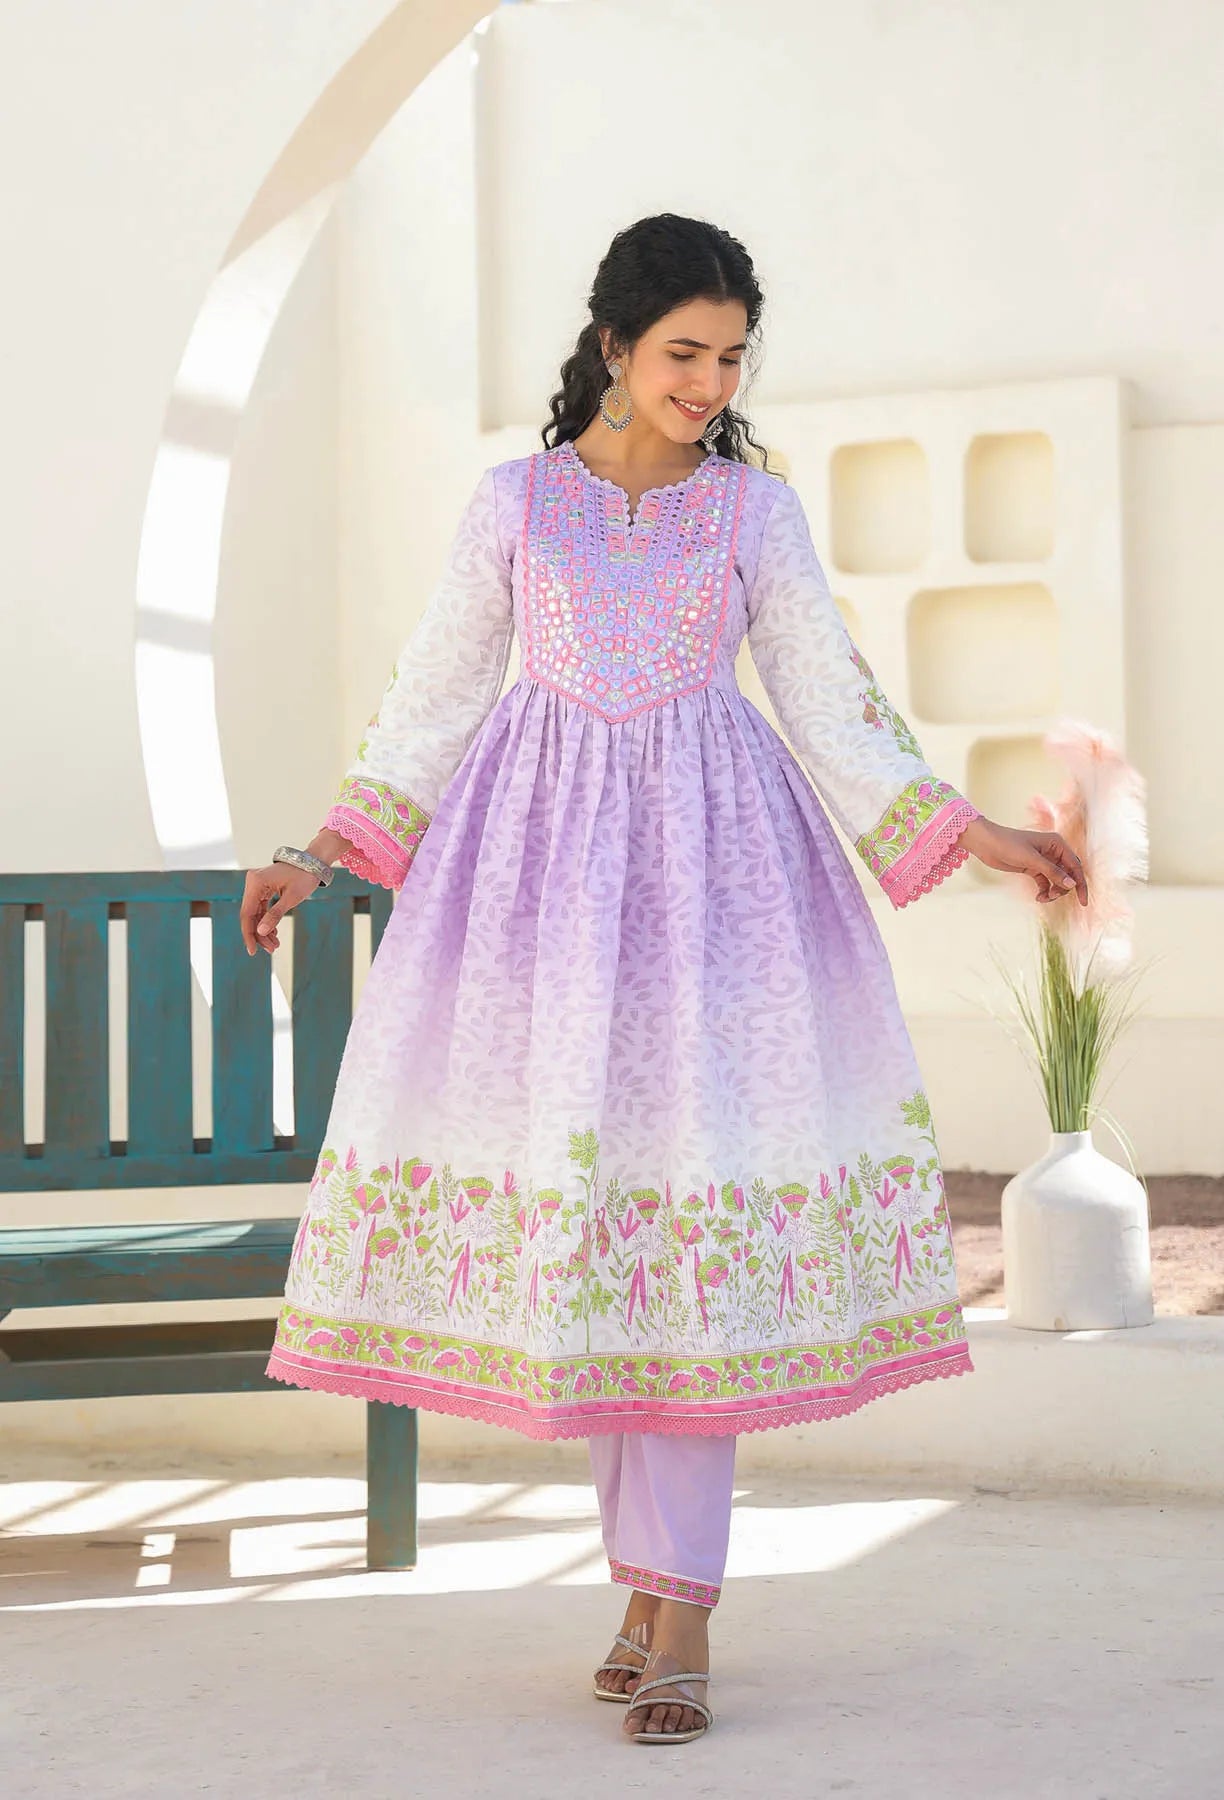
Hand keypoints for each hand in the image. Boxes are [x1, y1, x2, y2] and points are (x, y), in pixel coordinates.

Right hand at [240, 862, 320, 954]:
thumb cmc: (305, 877)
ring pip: (255, 913)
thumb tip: (261, 933)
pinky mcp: (262, 888)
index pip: (247, 914)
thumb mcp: (292, 898)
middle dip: (259, 934)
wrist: (314, 862)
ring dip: (263, 930)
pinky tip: (273, 934)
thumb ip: (275, 915)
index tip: (252, 952)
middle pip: (250, 915)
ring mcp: (256, 885)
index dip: (248, 935)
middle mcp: (252, 882)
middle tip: (272, 950)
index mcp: (256, 882)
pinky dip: (266, 920)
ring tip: (275, 945)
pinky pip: (260, 908)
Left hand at [957, 816, 1088, 906]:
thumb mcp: (1032, 860)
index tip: (1082, 901)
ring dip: (1054, 891)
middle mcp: (1053, 851)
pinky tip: (1038, 897)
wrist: (986, 843)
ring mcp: (1043, 860)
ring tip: (1044, 898)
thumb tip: (1071, 884)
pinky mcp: (1033, 868)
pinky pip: (1045, 882)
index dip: (1080, 884)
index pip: (1075, 866)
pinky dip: (1044, 890)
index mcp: (1057, 844)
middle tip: (1053, 896)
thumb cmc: (1009, 845)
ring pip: (1057, 880)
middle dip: (1064, 888)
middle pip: (1068, 874)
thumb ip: (1052, 872)